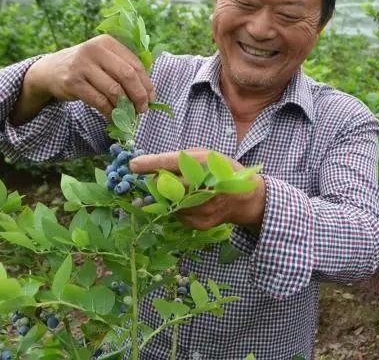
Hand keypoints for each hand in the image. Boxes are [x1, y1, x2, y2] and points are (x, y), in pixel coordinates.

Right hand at [25, 34, 154, 115]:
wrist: (52, 69)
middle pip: (127, 75)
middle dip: (139, 95)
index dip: (147, 84)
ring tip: (130, 114)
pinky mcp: (73, 83)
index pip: (135, 64)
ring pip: (114, 90)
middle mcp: (95, 50)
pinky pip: (99, 101)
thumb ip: (124, 67)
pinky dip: (110, 112)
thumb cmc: (87, 66)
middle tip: (143, 109)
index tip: (151, 98)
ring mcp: (82, 66)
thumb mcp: (104, 58)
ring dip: (125, 106)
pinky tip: (114, 117)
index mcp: (107, 42)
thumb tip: (149, 92)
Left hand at [129, 148, 265, 232]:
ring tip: (175, 190)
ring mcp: (201, 207)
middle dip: (155, 182)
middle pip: (164, 185)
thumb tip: (150, 166)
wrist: (244, 198)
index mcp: (203, 163)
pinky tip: (187, 202)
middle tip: (153, 179)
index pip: (169, 163)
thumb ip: (180, 159)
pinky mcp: (199, 223)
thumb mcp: (206, 156)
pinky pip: (177, 215)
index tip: (133, 165)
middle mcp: (201, 186)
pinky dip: (176, 208)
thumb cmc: (221, 171)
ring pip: (168, 203)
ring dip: (165, 196)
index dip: (149, 164)